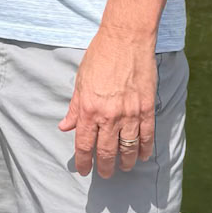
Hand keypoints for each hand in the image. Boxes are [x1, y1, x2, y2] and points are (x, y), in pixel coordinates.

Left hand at [58, 28, 156, 176]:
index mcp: (89, 109)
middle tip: (105, 173)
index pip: (84, 145)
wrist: (126, 39)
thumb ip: (74, 108)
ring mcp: (130, 113)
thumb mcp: (81, 82)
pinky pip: (146, 135)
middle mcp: (109, 115)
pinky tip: (141, 155)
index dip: (84, 161)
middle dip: (105, 166)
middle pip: (106, 151)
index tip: (84, 170)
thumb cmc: (100, 56)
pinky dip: (144, 148)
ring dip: (125, 162)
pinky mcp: (147, 108)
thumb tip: (65, 126)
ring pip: (127, 147)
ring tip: (123, 167)